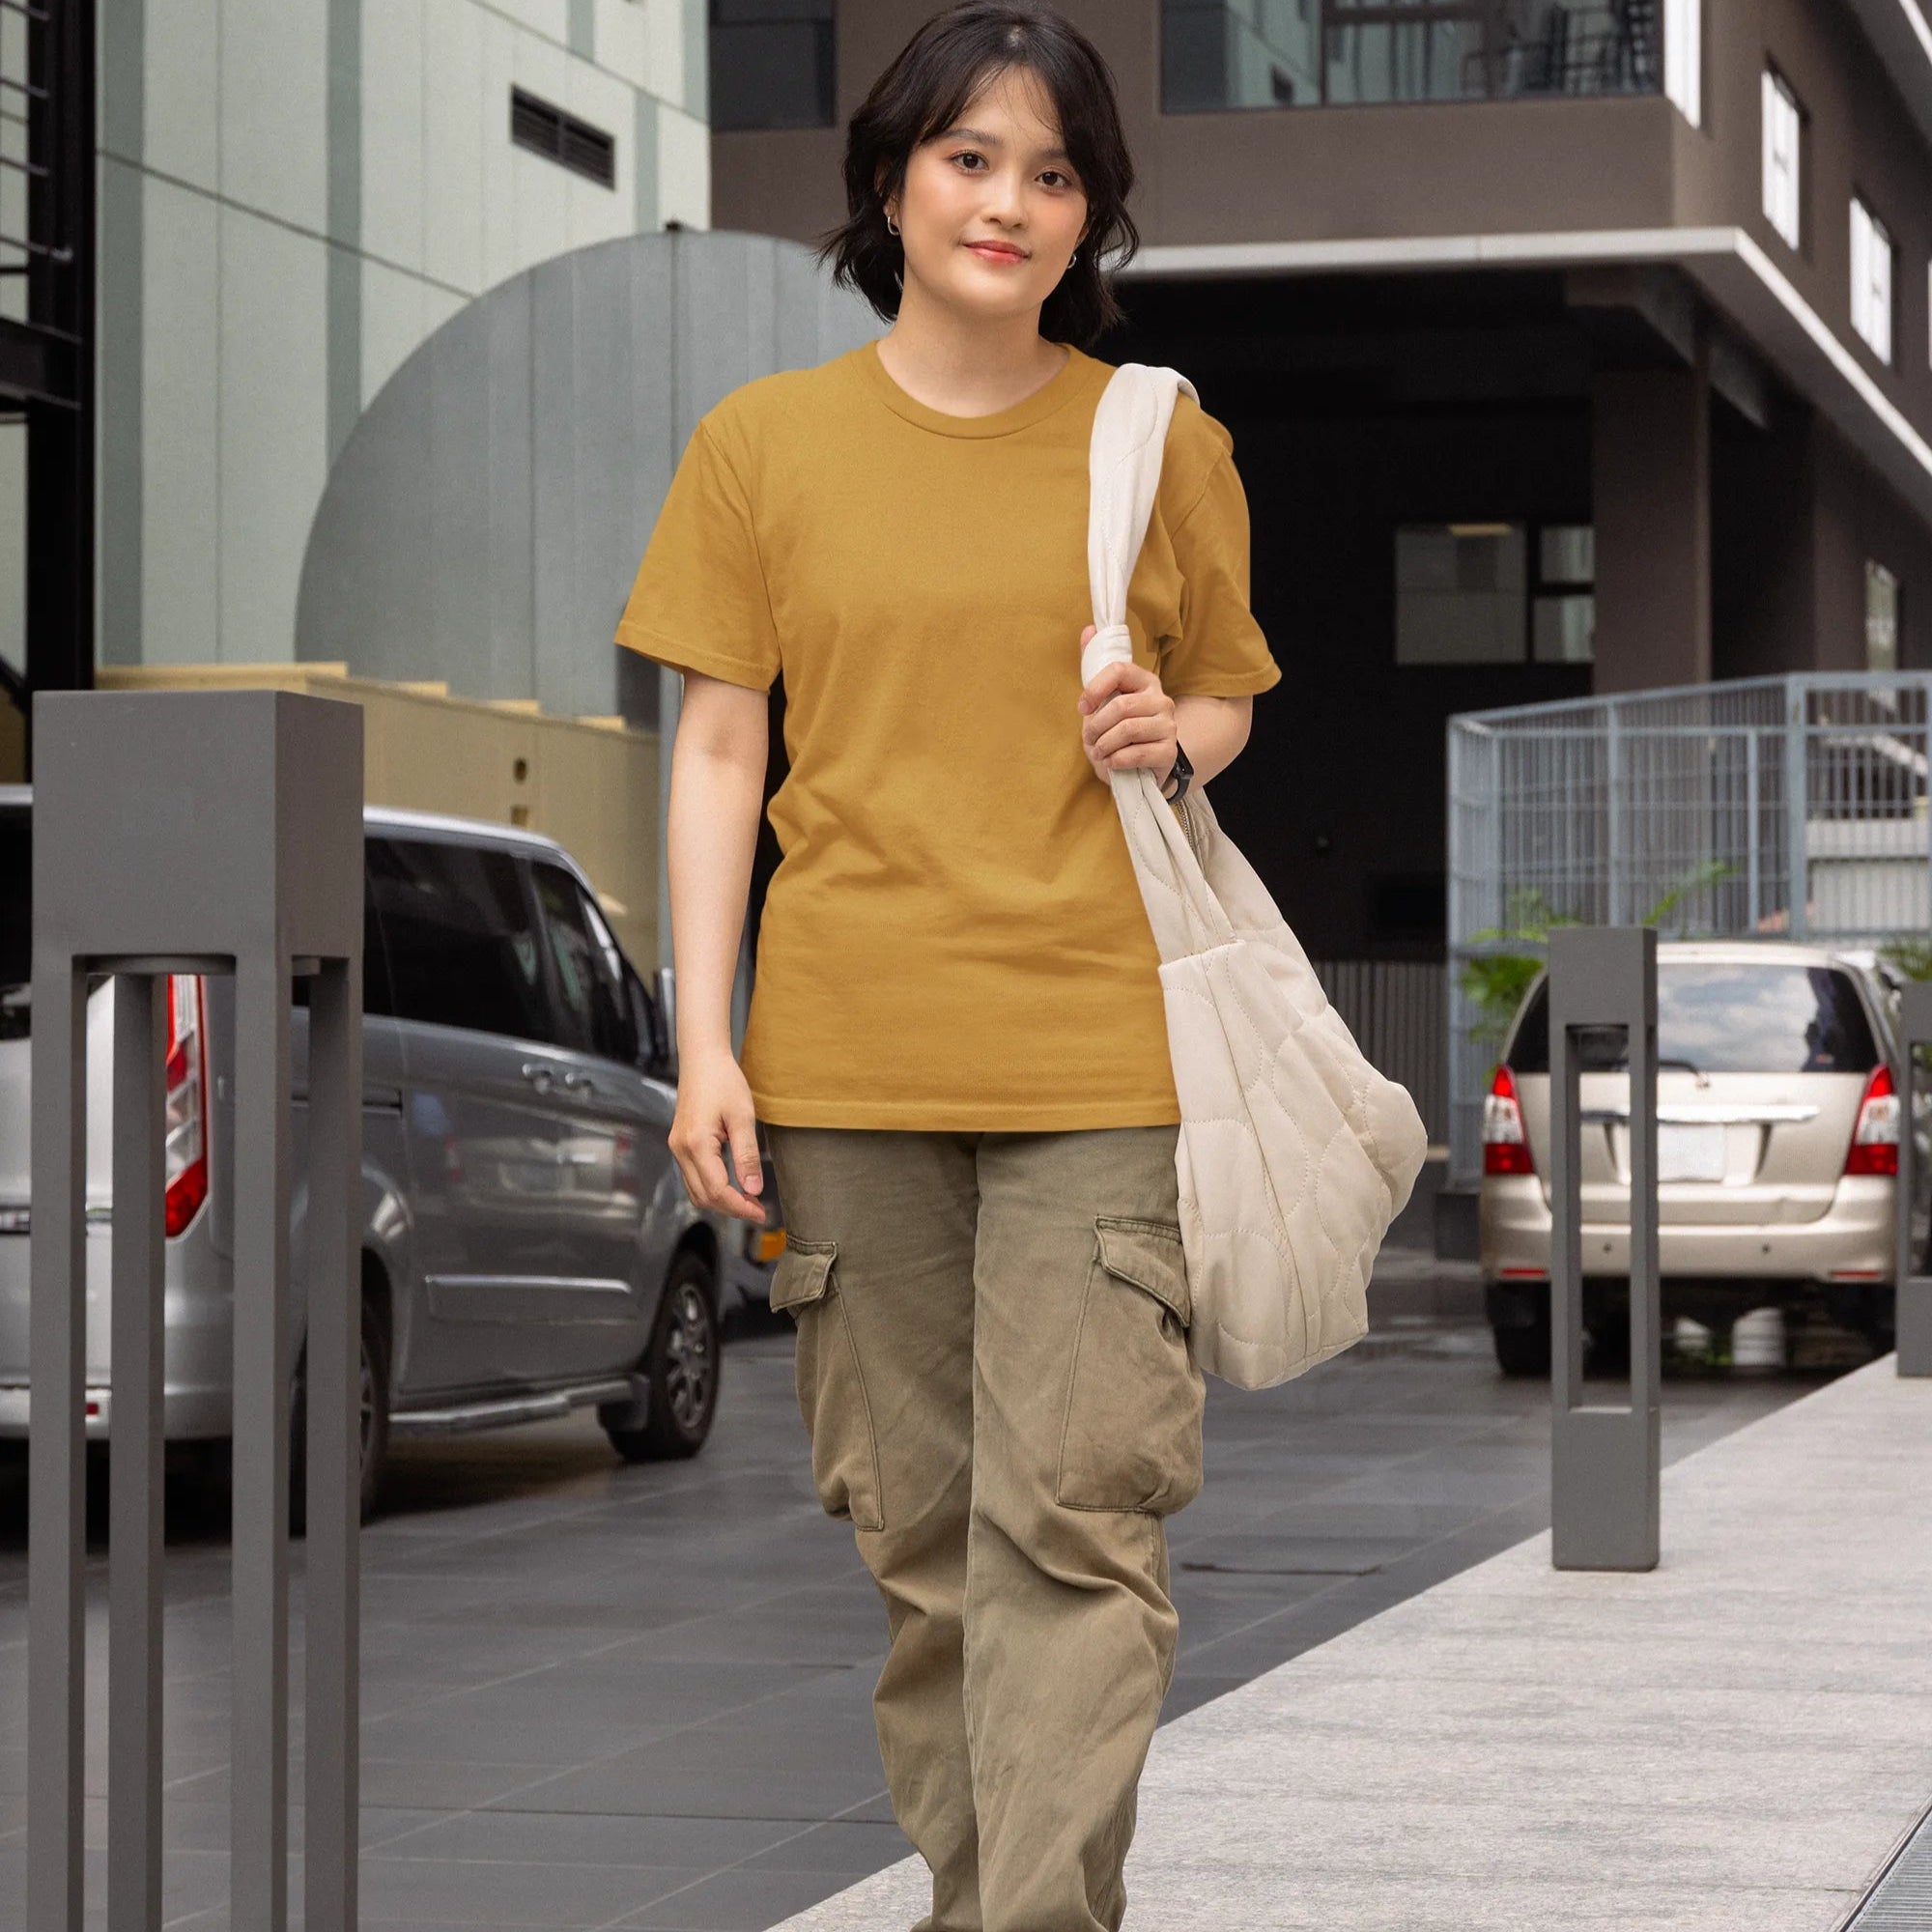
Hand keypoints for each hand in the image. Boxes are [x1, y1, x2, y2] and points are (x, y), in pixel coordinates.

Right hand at [667, 1046, 767, 1223]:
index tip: (761, 1212)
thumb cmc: (723, 1081)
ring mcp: (677, 1148)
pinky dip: (712, 1188)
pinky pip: (693, 1177)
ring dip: (721, 1200)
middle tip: (758, 1210)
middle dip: (731, 1208)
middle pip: (704, 1196)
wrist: (702, 1060)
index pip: (717, 1190)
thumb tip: (753, 1189)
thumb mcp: (743, 1117)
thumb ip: (747, 1155)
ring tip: (748, 1200)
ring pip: (696, 1190)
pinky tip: (732, 1184)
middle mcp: (681, 1150)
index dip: (740, 1206)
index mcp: (695, 1144)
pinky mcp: (680, 1145)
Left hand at [1077, 625, 1178, 786]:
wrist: (1139, 767)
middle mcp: (1161, 699)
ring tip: (1099, 751)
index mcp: (1144, 681)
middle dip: (1096, 726)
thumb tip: (1089, 629)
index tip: (1082, 707)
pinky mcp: (1169, 751)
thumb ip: (1095, 666)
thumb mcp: (1101, 701)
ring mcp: (1168, 725)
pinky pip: (1137, 753)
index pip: (1119, 670)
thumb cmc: (1116, 732)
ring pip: (1128, 729)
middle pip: (1121, 705)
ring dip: (1104, 744)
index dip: (1095, 689)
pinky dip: (1116, 760)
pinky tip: (1111, 762)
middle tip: (1089, 738)